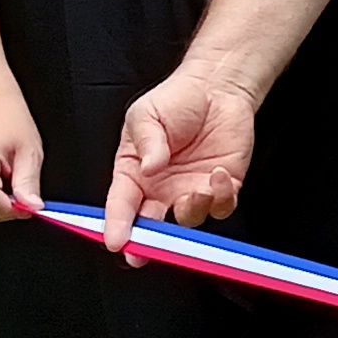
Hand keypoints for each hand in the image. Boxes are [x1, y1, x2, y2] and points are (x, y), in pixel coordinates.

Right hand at [107, 65, 262, 237]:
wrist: (216, 89)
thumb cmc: (176, 100)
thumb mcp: (146, 114)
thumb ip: (147, 143)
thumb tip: (149, 168)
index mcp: (134, 173)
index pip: (121, 204)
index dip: (117, 224)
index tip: (116, 240)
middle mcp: (161, 189)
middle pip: (152, 224)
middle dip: (150, 242)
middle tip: (148, 248)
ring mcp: (191, 190)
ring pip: (189, 219)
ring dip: (192, 210)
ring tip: (197, 189)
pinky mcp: (221, 188)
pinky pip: (221, 206)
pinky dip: (221, 197)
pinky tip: (218, 174)